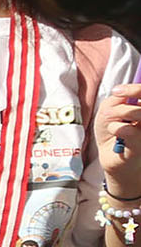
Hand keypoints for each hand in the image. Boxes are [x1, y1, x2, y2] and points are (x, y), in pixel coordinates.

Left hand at [101, 81, 140, 198]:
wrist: (112, 158)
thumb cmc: (113, 133)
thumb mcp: (109, 111)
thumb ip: (116, 100)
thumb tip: (121, 93)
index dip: (135, 89)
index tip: (116, 91)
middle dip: (122, 102)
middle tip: (109, 110)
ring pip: (138, 112)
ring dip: (117, 113)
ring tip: (110, 121)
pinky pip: (127, 129)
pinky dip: (115, 128)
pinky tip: (114, 133)